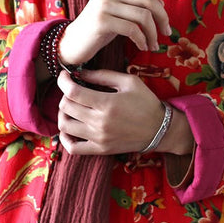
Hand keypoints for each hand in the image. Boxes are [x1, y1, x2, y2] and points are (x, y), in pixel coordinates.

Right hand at [57, 0, 181, 66]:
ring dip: (153, 33)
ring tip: (154, 45)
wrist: (73, 43)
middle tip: (168, 32)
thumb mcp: (118, 11)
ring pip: (143, 16)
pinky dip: (142, 40)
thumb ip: (135, 3)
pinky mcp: (102, 21)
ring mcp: (103, 5)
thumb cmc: (99, 28)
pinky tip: (143, 47)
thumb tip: (161, 4)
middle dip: (163, 17)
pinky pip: (132, 29)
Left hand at [57, 69, 192, 155]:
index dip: (63, 81)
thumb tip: (80, 73)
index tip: (65, 76)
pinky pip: (73, 148)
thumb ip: (102, 75)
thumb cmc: (146, 102)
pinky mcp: (100, 149)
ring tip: (71, 107)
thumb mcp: (128, 82)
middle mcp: (100, 122)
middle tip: (73, 90)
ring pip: (65, 125)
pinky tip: (70, 128)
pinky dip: (65, 138)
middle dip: (64, 94)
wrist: (160, 129)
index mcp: (107, 103)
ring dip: (63, 113)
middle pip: (66, 107)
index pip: (72, 92)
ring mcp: (98, 138)